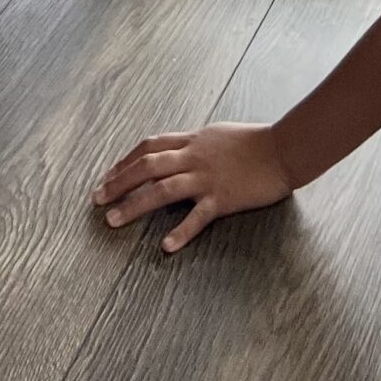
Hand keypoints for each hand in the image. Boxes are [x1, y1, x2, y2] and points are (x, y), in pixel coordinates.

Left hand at [93, 120, 293, 251]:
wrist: (283, 149)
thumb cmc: (254, 142)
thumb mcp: (218, 134)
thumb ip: (195, 144)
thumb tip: (176, 151)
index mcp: (193, 140)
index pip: (150, 146)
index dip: (125, 160)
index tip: (107, 175)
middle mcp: (194, 156)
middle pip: (148, 166)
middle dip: (118, 182)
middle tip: (97, 199)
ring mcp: (207, 178)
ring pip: (163, 190)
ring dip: (135, 205)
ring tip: (113, 220)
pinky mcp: (223, 198)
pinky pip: (198, 216)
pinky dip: (180, 231)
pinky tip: (165, 246)